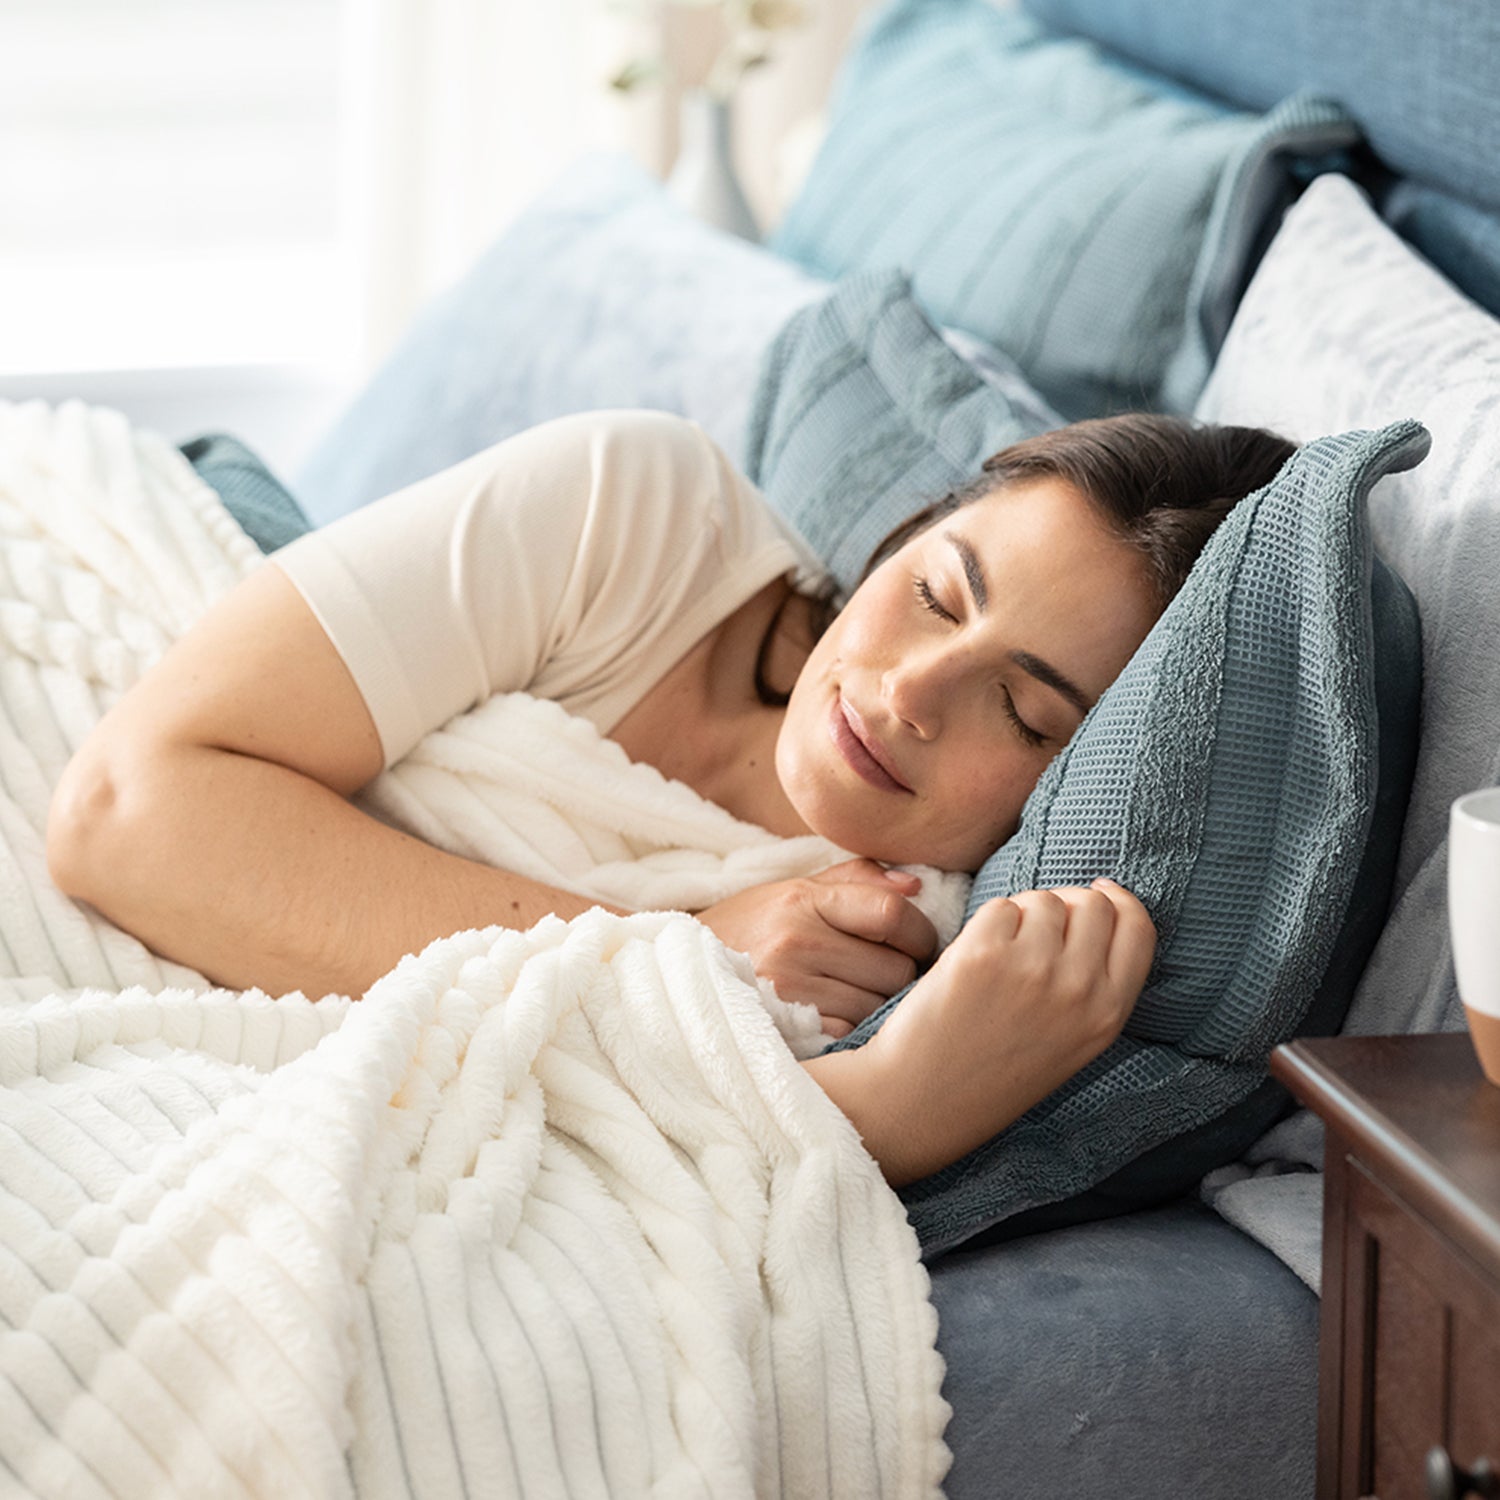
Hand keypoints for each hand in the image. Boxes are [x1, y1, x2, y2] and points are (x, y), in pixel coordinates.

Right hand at [696, 858, 938, 1034]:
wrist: (678, 973)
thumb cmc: (748, 929)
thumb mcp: (793, 891)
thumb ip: (855, 880)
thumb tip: (917, 883)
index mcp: (804, 900)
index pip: (891, 912)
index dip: (922, 931)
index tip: (921, 942)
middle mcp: (796, 942)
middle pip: (895, 969)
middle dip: (904, 975)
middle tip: (889, 974)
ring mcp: (790, 989)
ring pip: (877, 1008)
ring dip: (880, 1007)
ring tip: (858, 996)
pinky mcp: (785, 1029)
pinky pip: (850, 1035)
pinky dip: (853, 1031)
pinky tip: (837, 1018)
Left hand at [854, 879, 1156, 1182]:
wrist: (925, 1102)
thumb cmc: (996, 1072)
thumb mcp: (1073, 1041)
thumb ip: (1095, 982)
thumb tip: (1098, 904)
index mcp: (1108, 1014)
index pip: (1138, 927)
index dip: (1120, 901)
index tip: (1101, 894)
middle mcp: (1078, 988)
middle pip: (1093, 904)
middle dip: (1068, 905)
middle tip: (1038, 932)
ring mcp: (1031, 968)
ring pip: (1044, 900)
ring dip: (1024, 916)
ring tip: (1002, 958)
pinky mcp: (982, 954)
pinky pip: (1000, 907)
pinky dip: (987, 925)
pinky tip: (974, 962)